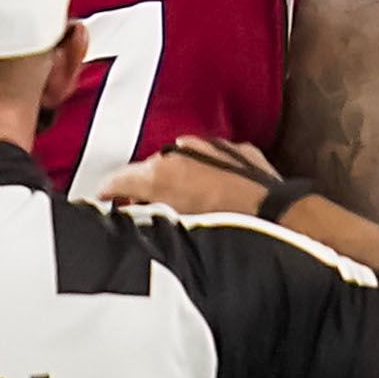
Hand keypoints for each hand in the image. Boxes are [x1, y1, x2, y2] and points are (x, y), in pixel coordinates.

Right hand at [97, 137, 279, 215]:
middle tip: (143, 208)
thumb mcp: (172, 231)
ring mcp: (212, 146)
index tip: (102, 198)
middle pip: (151, 168)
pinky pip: (213, 159)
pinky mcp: (238, 149)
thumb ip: (145, 220)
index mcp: (158, 172)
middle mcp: (182, 151)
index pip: (117, 179)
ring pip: (183, 160)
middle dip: (146, 186)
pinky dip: (207, 173)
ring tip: (183, 203)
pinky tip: (214, 194)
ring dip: (179, 177)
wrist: (276, 219)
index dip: (107, 192)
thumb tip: (131, 220)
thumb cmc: (227, 228)